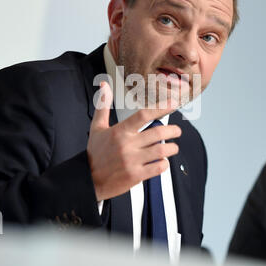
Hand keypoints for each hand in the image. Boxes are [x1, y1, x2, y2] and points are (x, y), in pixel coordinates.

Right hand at [87, 81, 180, 200]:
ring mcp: (132, 161)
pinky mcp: (136, 175)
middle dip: (173, 130)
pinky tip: (163, 161)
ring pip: (161, 151)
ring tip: (172, 147)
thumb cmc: (94, 153)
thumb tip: (104, 86)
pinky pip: (158, 167)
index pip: (144, 115)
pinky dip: (164, 163)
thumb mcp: (97, 127)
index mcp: (119, 131)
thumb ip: (103, 106)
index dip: (161, 108)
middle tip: (177, 130)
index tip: (173, 104)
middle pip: (158, 133)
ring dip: (172, 148)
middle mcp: (127, 145)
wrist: (87, 179)